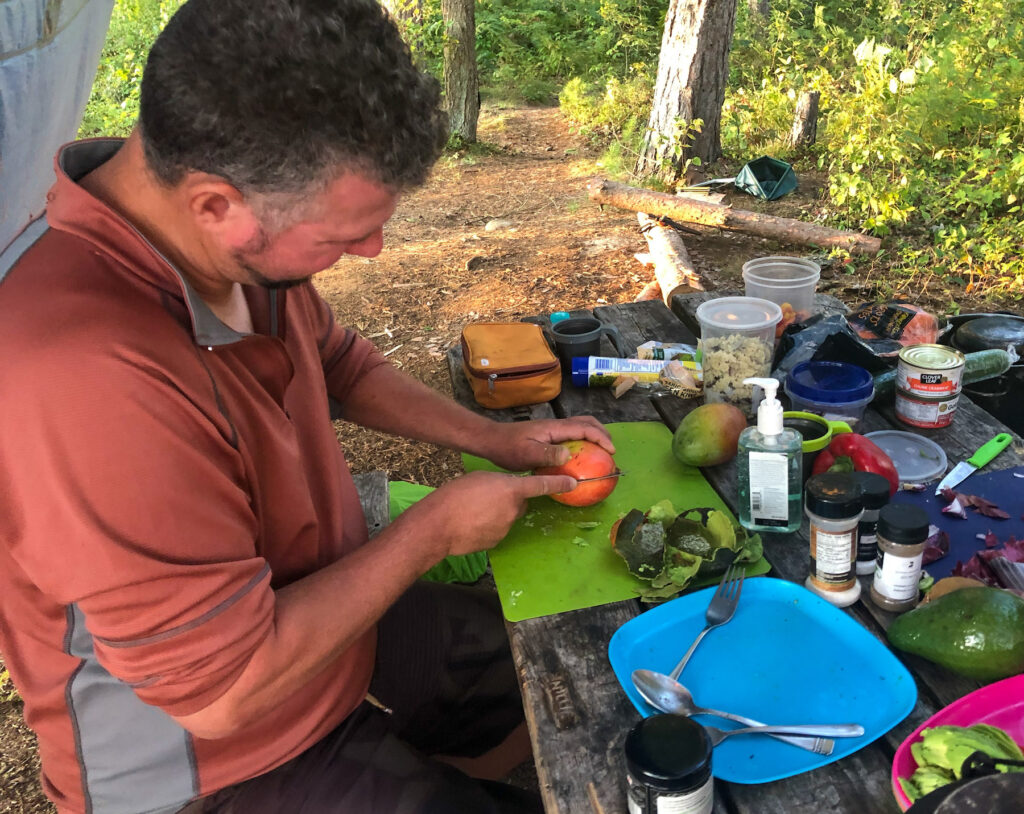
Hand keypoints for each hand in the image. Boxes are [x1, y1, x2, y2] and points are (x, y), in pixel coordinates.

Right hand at [399, 470, 576, 558]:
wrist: (439, 525)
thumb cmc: (456, 495)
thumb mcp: (480, 479)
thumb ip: (498, 484)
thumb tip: (504, 492)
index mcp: (511, 489)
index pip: (541, 485)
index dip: (559, 483)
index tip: (574, 483)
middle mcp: (514, 509)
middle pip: (520, 503)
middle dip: (511, 500)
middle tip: (488, 497)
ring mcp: (506, 528)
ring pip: (508, 517)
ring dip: (497, 514)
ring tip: (473, 511)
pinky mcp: (497, 541)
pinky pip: (497, 530)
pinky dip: (488, 527)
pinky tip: (472, 525)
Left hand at [479, 416, 614, 471]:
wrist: (491, 440)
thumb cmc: (508, 448)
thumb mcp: (527, 454)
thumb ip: (547, 455)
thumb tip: (568, 456)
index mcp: (554, 428)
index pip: (584, 428)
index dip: (601, 438)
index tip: (611, 451)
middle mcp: (556, 425)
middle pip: (586, 422)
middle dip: (602, 433)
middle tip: (611, 451)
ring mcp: (552, 429)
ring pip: (580, 426)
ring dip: (594, 435)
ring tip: (601, 451)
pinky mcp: (548, 435)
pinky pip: (572, 434)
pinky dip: (583, 440)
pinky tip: (581, 454)